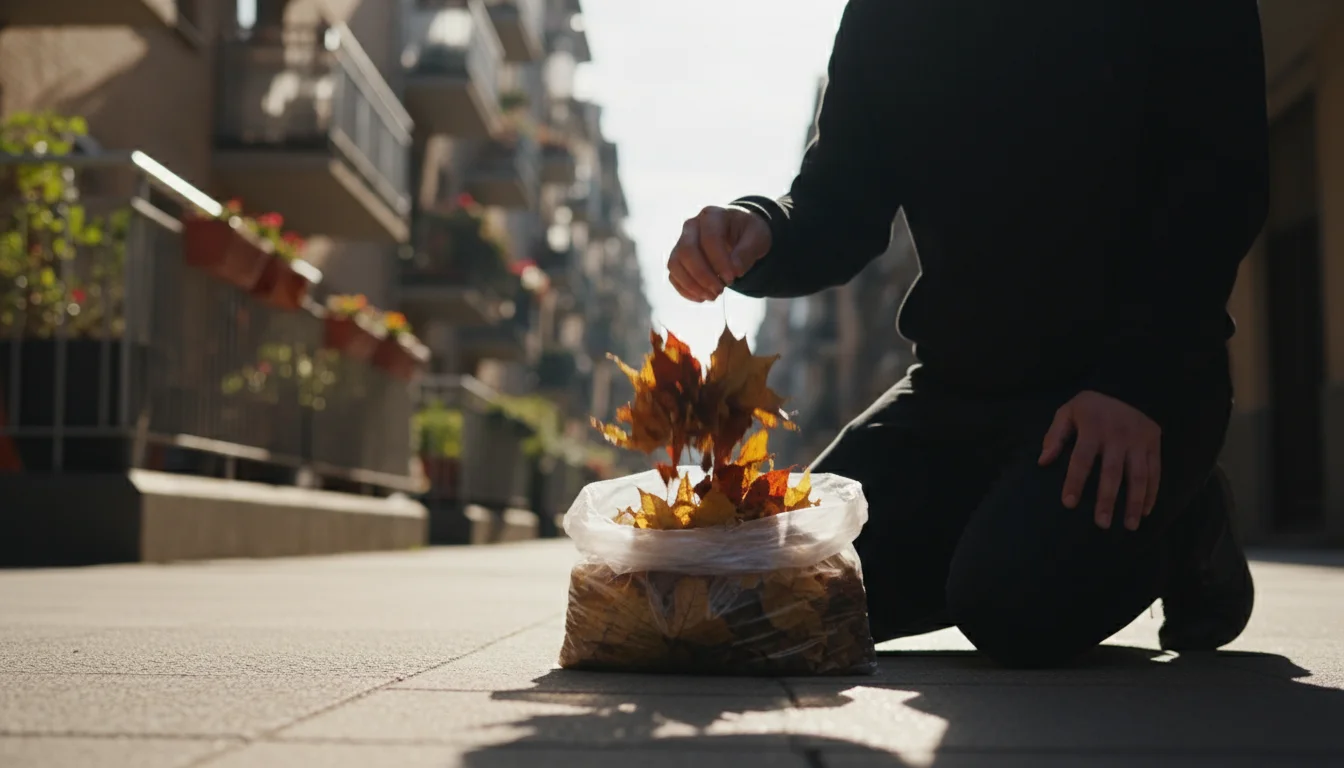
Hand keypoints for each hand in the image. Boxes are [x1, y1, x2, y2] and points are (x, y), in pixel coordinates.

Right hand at [667, 206, 771, 301]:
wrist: (738, 234)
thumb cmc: (748, 234)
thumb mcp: (757, 238)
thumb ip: (747, 252)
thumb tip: (735, 271)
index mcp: (713, 215)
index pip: (709, 238)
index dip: (719, 261)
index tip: (732, 278)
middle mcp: (692, 226)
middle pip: (687, 251)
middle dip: (702, 275)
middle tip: (720, 290)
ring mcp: (682, 242)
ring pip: (675, 264)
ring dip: (692, 285)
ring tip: (712, 296)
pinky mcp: (678, 258)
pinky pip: (674, 275)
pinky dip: (685, 289)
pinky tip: (702, 297)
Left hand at [1039, 390, 1160, 531]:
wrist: (1127, 387)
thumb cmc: (1091, 407)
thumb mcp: (1068, 412)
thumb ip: (1055, 435)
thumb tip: (1043, 461)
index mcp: (1093, 427)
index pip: (1082, 458)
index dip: (1075, 481)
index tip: (1069, 504)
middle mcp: (1118, 435)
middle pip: (1113, 472)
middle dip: (1107, 500)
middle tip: (1101, 524)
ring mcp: (1139, 440)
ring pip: (1139, 476)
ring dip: (1134, 502)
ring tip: (1129, 526)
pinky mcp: (1153, 444)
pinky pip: (1155, 472)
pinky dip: (1152, 493)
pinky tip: (1145, 511)